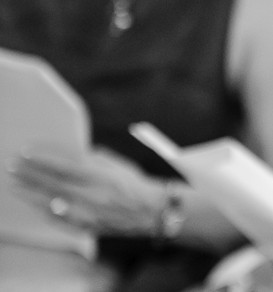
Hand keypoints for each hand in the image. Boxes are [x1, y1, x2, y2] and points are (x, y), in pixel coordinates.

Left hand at [10, 146, 165, 236]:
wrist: (151, 212)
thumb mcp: (118, 165)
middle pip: (54, 184)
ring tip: (16, 186)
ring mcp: (89, 213)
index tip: (26, 153)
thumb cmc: (135, 186)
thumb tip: (73, 153)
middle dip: (30, 175)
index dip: (43, 160)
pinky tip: (35, 205)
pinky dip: (45, 211)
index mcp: (102, 177)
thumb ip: (95, 159)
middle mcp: (93, 195)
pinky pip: (60, 219)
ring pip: (52, 203)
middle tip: (13, 168)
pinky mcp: (87, 226)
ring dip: (31, 194)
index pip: (65, 166)